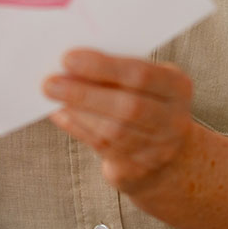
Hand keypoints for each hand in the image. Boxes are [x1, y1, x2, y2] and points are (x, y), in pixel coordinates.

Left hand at [43, 49, 198, 195]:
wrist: (169, 158)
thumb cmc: (149, 106)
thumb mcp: (148, 84)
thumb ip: (120, 72)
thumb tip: (73, 63)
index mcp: (177, 88)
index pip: (142, 75)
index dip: (103, 67)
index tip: (68, 58)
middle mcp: (172, 120)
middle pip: (128, 107)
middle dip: (85, 92)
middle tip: (50, 82)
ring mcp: (157, 149)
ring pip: (113, 130)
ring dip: (77, 111)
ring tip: (51, 94)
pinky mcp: (136, 170)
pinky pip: (102, 147)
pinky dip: (77, 127)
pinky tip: (60, 114)